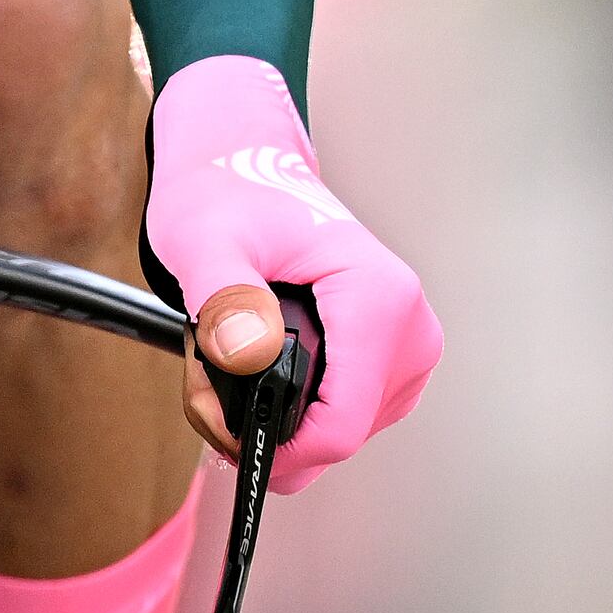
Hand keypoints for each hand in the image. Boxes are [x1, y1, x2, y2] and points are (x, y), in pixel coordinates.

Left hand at [143, 55, 440, 492]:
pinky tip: (256, 362)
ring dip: (274, 417)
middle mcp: (408, 325)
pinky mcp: (390, 362)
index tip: (228, 435)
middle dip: (265, 427)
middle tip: (206, 375)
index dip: (280, 449)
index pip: (343, 425)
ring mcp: (407, 348)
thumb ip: (224, 298)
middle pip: (340, 436)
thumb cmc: (228, 192)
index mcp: (379, 294)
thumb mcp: (203, 240)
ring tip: (225, 357)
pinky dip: (293, 407)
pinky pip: (342, 417)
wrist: (241, 163)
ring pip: (339, 434)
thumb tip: (249, 353)